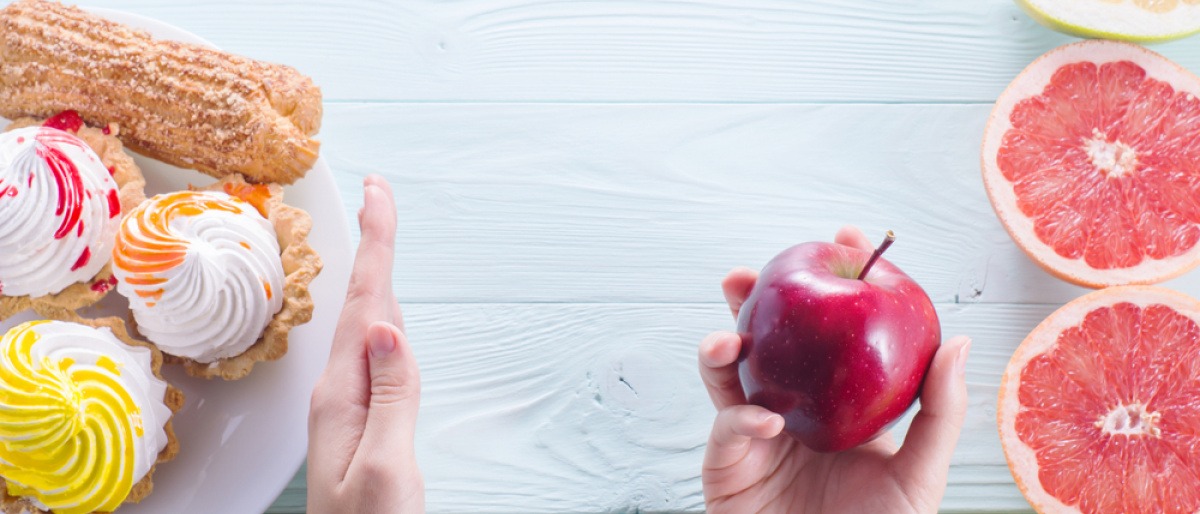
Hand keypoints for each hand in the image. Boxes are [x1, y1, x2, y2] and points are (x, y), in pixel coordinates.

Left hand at [307, 176, 423, 512]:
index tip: (378, 193)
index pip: (364, 304)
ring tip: (380, 234)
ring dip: (373, 273)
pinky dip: (379, 313)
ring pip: (364, 324)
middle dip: (373, 245)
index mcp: (343, 396)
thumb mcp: (387, 466)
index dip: (376, 244)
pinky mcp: (360, 420)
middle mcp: (339, 393)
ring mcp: (347, 406)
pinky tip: (381, 309)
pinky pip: (370, 352)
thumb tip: (388, 326)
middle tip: (380, 193)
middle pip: (360, 303)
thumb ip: (391, 394)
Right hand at [700, 225, 969, 513]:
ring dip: (721, 345)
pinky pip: (727, 429)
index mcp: (836, 403)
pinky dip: (740, 419)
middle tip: (753, 273)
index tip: (846, 238)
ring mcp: (754, 435)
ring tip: (728, 334)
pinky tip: (766, 423)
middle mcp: (791, 408)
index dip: (834, 283)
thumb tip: (956, 338)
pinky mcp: (727, 465)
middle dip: (754, 302)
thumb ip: (938, 411)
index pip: (831, 333)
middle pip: (767, 340)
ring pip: (728, 375)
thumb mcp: (919, 474)